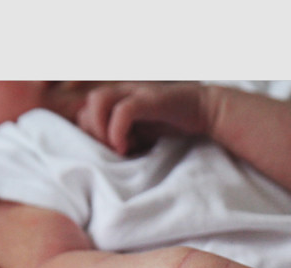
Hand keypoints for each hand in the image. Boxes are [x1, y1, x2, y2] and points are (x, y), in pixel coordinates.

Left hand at [77, 82, 209, 154]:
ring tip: (119, 147)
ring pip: (98, 100)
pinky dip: (117, 130)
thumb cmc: (173, 123)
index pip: (85, 113)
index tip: (110, 150)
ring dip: (102, 128)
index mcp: (118, 98)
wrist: (205, 109)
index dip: (92, 134)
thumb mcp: (141, 131)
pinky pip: (122, 110)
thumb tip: (104, 153)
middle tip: (114, 150)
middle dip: (94, 133)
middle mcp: (123, 90)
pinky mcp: (149, 98)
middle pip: (87, 105)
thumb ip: (122, 136)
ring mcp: (135, 91)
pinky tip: (127, 146)